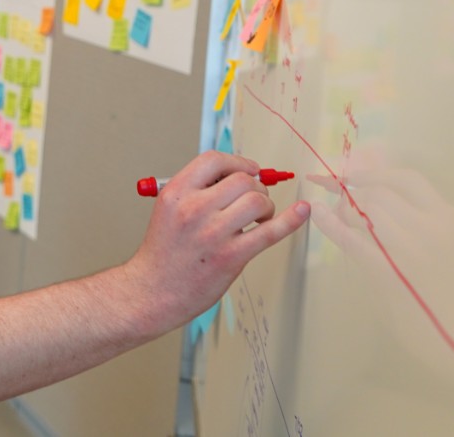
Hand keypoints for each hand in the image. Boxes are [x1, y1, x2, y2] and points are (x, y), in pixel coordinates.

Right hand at [126, 149, 308, 334]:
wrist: (152, 291)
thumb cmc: (164, 253)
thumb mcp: (169, 209)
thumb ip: (197, 190)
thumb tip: (238, 177)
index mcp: (176, 193)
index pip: (214, 161)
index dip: (238, 162)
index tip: (249, 170)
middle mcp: (194, 209)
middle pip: (242, 180)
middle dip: (255, 187)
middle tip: (254, 201)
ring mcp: (213, 233)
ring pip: (257, 201)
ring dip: (266, 206)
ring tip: (259, 218)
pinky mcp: (231, 256)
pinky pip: (270, 232)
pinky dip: (291, 219)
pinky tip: (301, 211)